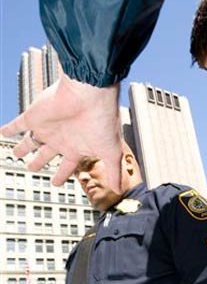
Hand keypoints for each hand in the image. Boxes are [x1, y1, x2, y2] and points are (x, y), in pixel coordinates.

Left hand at [0, 72, 122, 191]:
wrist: (90, 93)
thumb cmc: (103, 120)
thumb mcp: (111, 153)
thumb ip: (114, 172)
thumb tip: (119, 190)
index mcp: (77, 147)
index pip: (67, 166)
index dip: (61, 175)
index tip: (56, 183)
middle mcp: (61, 138)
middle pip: (46, 154)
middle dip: (39, 162)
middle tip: (31, 168)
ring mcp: (47, 127)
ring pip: (31, 141)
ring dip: (23, 148)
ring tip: (16, 154)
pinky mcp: (34, 116)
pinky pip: (16, 124)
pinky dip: (8, 129)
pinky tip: (2, 131)